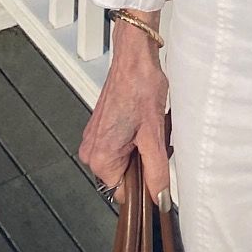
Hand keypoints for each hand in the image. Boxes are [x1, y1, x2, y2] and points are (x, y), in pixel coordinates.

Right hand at [78, 21, 171, 208]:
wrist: (134, 55)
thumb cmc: (140, 85)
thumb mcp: (154, 133)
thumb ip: (157, 170)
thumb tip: (159, 196)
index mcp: (100, 158)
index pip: (124, 193)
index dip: (145, 183)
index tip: (158, 168)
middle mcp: (91, 151)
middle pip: (125, 175)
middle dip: (145, 162)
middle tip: (158, 140)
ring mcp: (94, 138)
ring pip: (126, 159)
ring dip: (143, 148)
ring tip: (152, 126)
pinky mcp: (101, 128)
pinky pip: (122, 145)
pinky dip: (137, 137)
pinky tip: (146, 121)